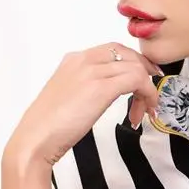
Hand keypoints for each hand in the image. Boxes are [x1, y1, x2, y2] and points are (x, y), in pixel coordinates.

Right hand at [4, 42, 162, 168]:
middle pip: (128, 54)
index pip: (114, 50)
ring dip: (147, 90)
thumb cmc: (49, 126)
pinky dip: (147, 94)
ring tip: (143, 112)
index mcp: (74, 60)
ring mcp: (92, 72)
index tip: (145, 79)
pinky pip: (137, 80)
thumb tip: (107, 93)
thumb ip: (87, 87)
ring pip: (136, 67)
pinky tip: (142, 112)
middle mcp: (83, 60)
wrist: (36, 139)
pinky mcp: (100, 88)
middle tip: (151, 95)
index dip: (135, 63)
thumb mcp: (70, 96)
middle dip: (145, 72)